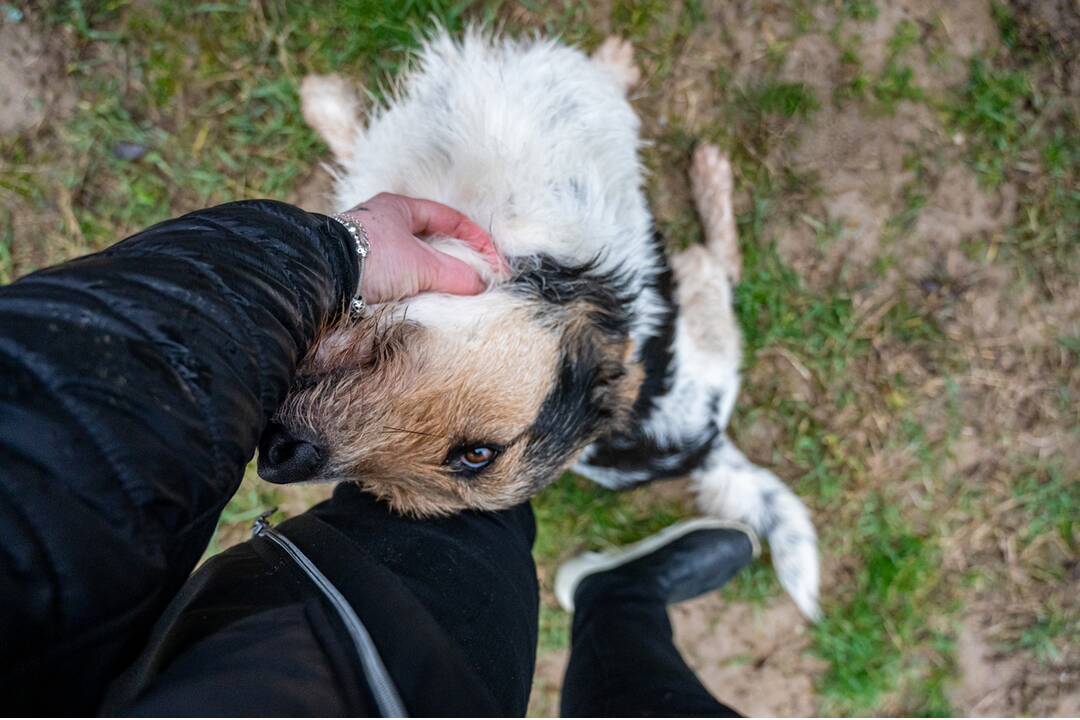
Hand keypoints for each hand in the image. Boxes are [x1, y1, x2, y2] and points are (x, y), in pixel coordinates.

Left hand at [339, 193, 501, 303]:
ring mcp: (370, 247)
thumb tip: (481, 285)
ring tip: (454, 293)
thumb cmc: (371, 258)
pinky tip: (425, 301)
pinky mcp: (360, 271)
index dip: (478, 240)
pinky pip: (398, 277)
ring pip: (415, 260)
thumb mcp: (422, 266)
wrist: (322, 278)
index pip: (451, 219)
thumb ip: (457, 274)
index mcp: (399, 208)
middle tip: (477, 277)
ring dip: (436, 276)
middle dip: (457, 258)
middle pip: (433, 240)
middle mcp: (383, 222)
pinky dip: (416, 287)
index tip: (495, 264)